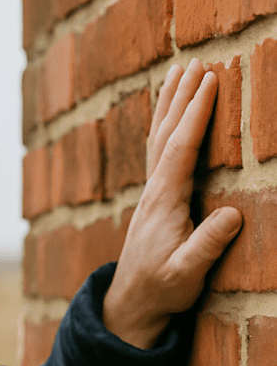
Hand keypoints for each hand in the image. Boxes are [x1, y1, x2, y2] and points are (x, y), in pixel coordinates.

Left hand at [102, 59, 242, 348]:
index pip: (181, 148)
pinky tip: (168, 116)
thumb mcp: (187, 273)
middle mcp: (153, 191)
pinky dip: (165, 126)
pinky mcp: (153, 201)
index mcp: (165, 202)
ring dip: (170, 105)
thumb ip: (207, 245)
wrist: (132, 303)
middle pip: (165, 134)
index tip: (209, 81)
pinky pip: (158, 153)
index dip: (196, 114)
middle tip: (194, 62)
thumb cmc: (162, 289)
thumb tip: (232, 215)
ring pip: (158, 139)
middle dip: (181, 97)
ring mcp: (151, 194)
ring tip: (179, 73)